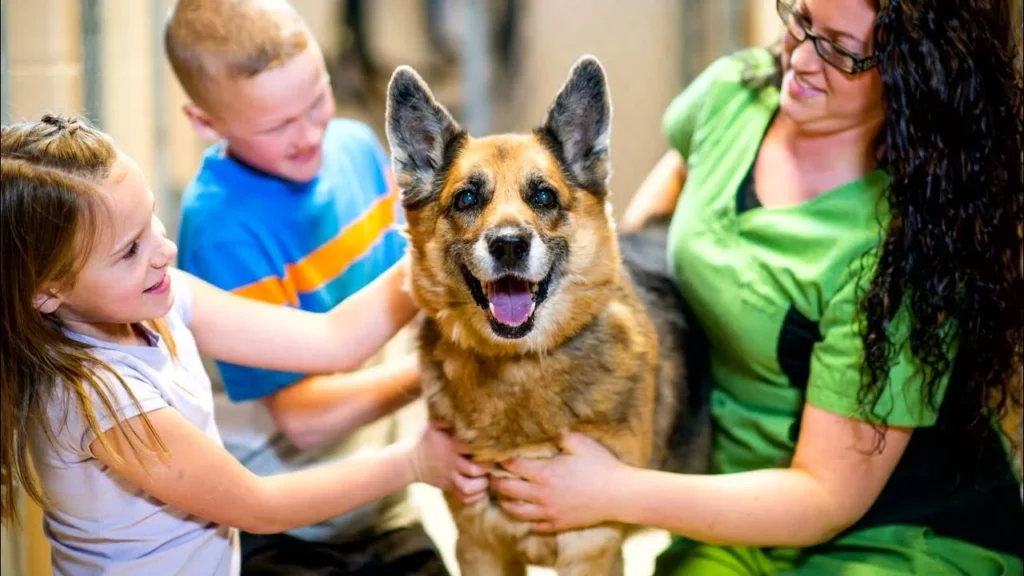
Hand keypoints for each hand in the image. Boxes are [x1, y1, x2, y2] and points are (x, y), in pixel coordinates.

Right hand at [407, 422, 489, 502]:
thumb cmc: (426, 439)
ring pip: (469, 487)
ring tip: (487, 477)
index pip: (472, 447)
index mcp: (450, 446)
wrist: (409, 461)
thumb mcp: (433, 425)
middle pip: (475, 469)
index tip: (495, 445)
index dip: (486, 447)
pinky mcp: (449, 488)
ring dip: (482, 484)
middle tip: (494, 463)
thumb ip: (448, 419)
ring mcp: (449, 477)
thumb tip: (463, 406)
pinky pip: (464, 498)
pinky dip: (475, 496)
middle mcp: (451, 462)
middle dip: (487, 468)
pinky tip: (480, 488)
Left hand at [492, 432, 629, 531]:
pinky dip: (524, 519)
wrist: (619, 495)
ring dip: (504, 502)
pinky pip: (533, 525)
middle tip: (491, 474)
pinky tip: (524, 512)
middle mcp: (541, 495)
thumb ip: (558, 434)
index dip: (499, 459)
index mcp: (544, 473)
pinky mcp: (558, 524)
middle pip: (506, 489)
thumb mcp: (580, 442)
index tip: (494, 454)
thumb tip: (543, 426)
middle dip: (495, 480)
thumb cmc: (601, 466)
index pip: (511, 466)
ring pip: (515, 511)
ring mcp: (549, 512)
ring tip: (501, 494)